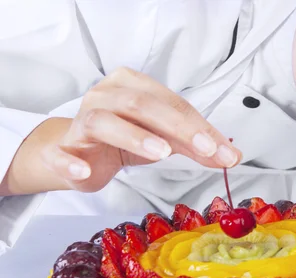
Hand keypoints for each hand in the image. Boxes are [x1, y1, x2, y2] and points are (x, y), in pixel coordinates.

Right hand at [41, 67, 240, 192]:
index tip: (222, 149)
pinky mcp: (63, 150)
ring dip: (134, 137)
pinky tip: (85, 171)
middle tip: (203, 149)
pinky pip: (62, 154)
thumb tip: (231, 156)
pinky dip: (71, 162)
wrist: (79, 153)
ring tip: (160, 153)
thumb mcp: (165, 138)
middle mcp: (105, 96)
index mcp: (132, 85)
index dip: (198, 126)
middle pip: (141, 104)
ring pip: (104, 121)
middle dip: (177, 127)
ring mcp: (82, 122)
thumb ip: (196, 146)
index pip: (172, 103)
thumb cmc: (125, 138)